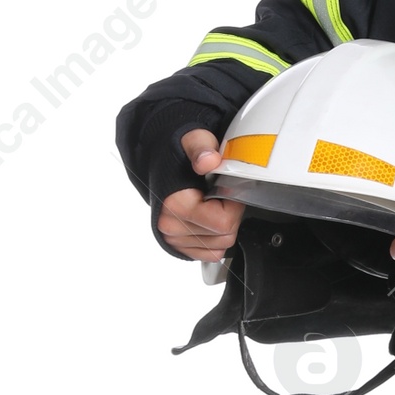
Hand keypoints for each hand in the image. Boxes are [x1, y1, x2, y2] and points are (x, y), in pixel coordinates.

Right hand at [157, 129, 244, 259]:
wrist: (161, 163)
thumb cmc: (178, 156)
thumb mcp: (193, 141)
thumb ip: (202, 147)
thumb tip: (208, 160)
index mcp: (175, 205)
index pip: (223, 222)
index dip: (233, 204)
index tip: (225, 189)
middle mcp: (171, 226)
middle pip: (225, 235)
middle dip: (230, 214)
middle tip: (220, 195)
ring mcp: (174, 239)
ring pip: (221, 245)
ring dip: (224, 226)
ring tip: (212, 204)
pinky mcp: (179, 248)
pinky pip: (212, 253)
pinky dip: (217, 238)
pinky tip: (209, 218)